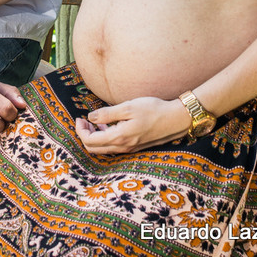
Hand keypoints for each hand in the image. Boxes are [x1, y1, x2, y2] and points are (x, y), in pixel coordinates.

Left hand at [76, 97, 191, 154]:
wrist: (176, 119)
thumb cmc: (153, 110)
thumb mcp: (128, 107)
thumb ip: (107, 113)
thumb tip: (90, 116)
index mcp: (119, 137)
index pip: (90, 141)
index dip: (80, 130)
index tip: (80, 117)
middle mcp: (123, 147)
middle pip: (94, 149)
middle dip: (84, 135)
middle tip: (83, 120)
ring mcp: (129, 149)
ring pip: (104, 149)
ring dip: (95, 136)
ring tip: (94, 121)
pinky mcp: (135, 146)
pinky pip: (114, 147)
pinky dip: (106, 137)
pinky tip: (109, 125)